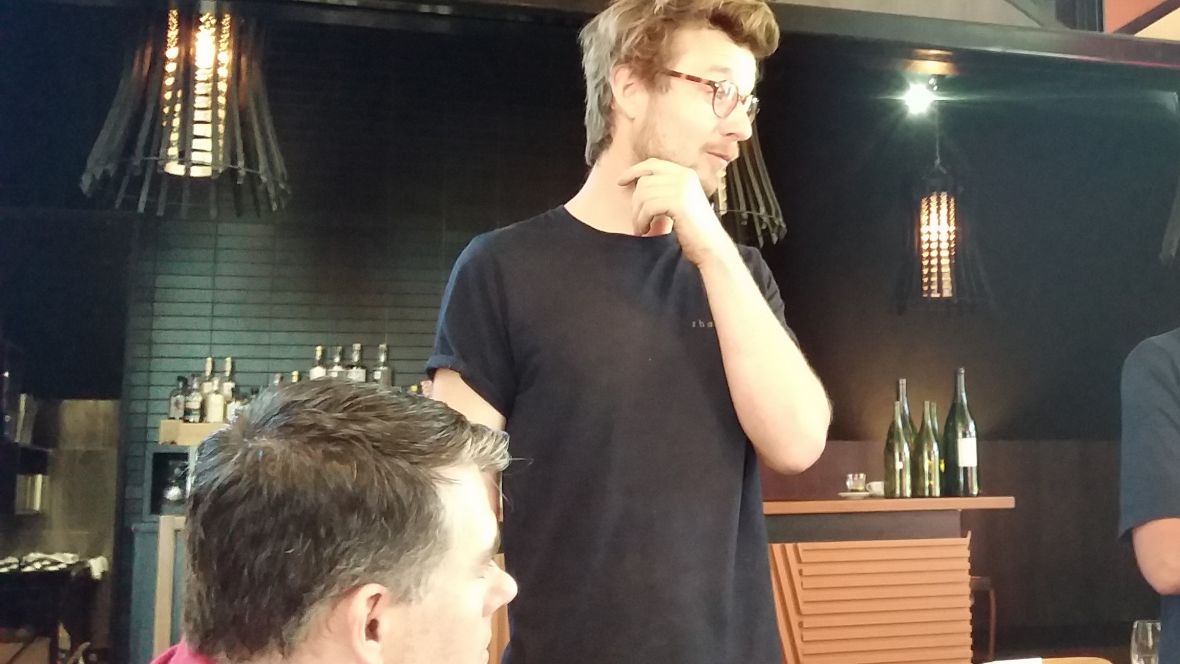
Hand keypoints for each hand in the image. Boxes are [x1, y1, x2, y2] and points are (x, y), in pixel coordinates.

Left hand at [617, 158, 734, 265]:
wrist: (711, 246)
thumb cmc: (693, 230)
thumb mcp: (679, 203)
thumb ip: (663, 191)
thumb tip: (636, 185)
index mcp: (686, 174)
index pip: (653, 164)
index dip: (633, 171)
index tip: (620, 182)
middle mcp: (685, 176)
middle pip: (644, 181)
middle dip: (636, 203)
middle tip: (638, 222)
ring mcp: (683, 188)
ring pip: (643, 194)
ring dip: (638, 215)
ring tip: (642, 228)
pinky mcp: (679, 202)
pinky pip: (648, 207)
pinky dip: (642, 221)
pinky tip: (646, 231)